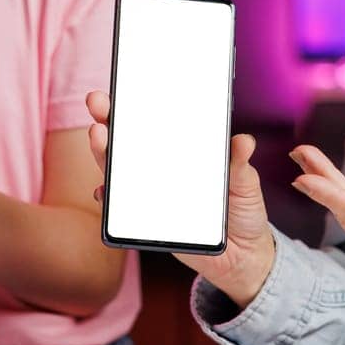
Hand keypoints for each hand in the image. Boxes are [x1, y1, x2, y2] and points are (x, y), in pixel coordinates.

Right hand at [84, 90, 276, 307]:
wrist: (243, 257)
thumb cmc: (244, 212)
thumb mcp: (246, 185)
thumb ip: (240, 165)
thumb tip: (244, 141)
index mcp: (184, 153)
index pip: (154, 124)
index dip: (135, 105)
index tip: (121, 88)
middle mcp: (161, 169)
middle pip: (127, 142)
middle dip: (107, 119)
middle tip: (98, 103)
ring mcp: (151, 193)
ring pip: (117, 170)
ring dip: (103, 153)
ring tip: (98, 136)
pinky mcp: (147, 221)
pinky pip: (120, 209)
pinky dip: (109, 199)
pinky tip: (103, 191)